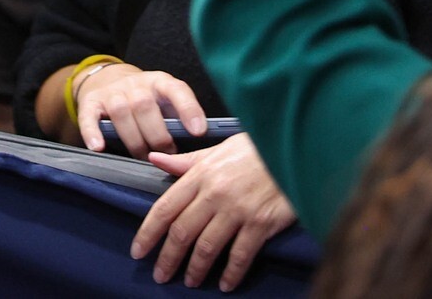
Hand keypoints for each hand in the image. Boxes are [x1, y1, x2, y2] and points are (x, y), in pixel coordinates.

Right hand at [76, 62, 207, 155]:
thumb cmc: (147, 101)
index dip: (188, 110)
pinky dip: (93, 133)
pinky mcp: (90, 103)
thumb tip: (196, 148)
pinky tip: (99, 147)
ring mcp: (111, 92)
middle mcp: (135, 84)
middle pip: (144, 105)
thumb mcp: (166, 102)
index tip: (198, 132)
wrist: (109, 79)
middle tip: (167, 154)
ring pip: (121, 111)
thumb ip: (178, 119)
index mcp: (160, 82)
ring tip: (143, 157)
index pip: (176, 90)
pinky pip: (90, 118)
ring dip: (134, 140)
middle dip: (157, 136)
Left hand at [136, 136, 295, 291]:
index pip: (165, 208)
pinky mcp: (261, 223)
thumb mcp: (217, 149)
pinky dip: (232, 273)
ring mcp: (237, 210)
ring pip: (208, 247)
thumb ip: (185, 161)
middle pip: (183, 232)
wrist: (292, 150)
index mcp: (200, 175)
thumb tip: (154, 159)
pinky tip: (225, 284)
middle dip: (168, 258)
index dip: (148, 233)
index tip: (138, 251)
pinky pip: (241, 255)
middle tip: (160, 275)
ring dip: (195, 269)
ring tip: (189, 281)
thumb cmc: (256, 149)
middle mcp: (214, 194)